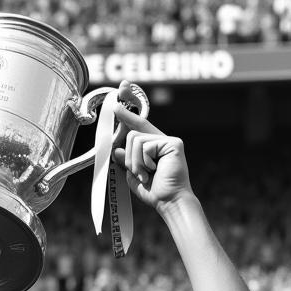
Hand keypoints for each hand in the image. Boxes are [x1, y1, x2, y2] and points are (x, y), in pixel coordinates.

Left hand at [111, 83, 191, 213]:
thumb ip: (126, 161)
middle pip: (132, 135)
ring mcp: (168, 141)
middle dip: (130, 157)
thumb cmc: (154, 191)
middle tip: (140, 174)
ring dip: (136, 162)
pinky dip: (144, 162)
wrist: (168, 202)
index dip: (129, 110)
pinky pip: (145, 146)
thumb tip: (117, 149)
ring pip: (136, 140)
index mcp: (152, 147)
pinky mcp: (173, 143)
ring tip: (147, 174)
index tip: (122, 89)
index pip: (138, 124)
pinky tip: (154, 170)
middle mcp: (161, 140)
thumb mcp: (133, 175)